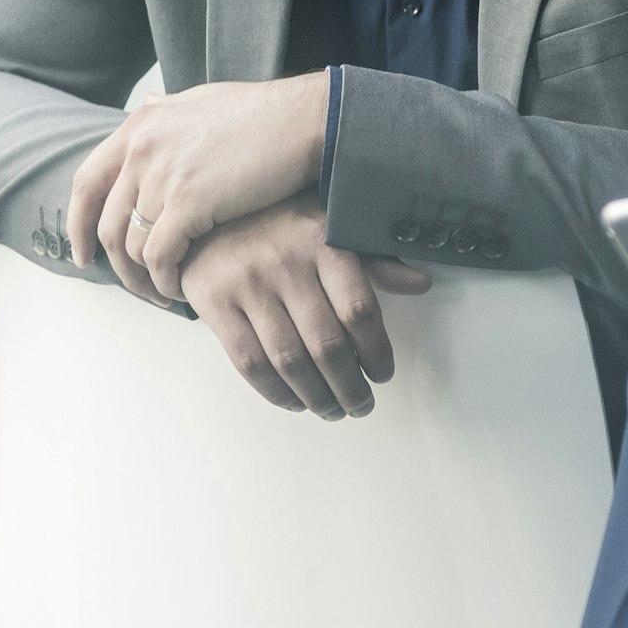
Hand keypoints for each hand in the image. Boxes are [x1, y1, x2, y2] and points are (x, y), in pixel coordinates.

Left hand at [68, 74, 329, 306]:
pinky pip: (160, 257)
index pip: (87, 183)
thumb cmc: (264, 114)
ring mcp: (161, 174)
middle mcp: (141, 147)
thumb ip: (168, 110)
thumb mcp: (202, 100)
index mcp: (140, 125)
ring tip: (167, 292)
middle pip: (107, 223)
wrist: (305, 119)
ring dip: (145, 278)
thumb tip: (148, 104)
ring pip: (132, 247)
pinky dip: (166, 281)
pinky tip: (183, 290)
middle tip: (137, 286)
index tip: (84, 254)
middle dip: (117, 265)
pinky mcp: (188, 201)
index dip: (79, 224)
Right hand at [176, 200, 432, 419]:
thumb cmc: (278, 227)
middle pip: (328, 345)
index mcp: (323, 241)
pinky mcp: (216, 303)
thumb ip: (372, 261)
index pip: (359, 310)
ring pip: (290, 361)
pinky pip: (250, 363)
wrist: (206, 217)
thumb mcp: (328, 228)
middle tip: (361, 405)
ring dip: (317, 398)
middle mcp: (286, 262)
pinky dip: (276, 393)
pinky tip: (295, 401)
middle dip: (350, 388)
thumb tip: (421, 284)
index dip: (377, 353)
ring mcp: (248, 284)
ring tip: (332, 410)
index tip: (383, 374)